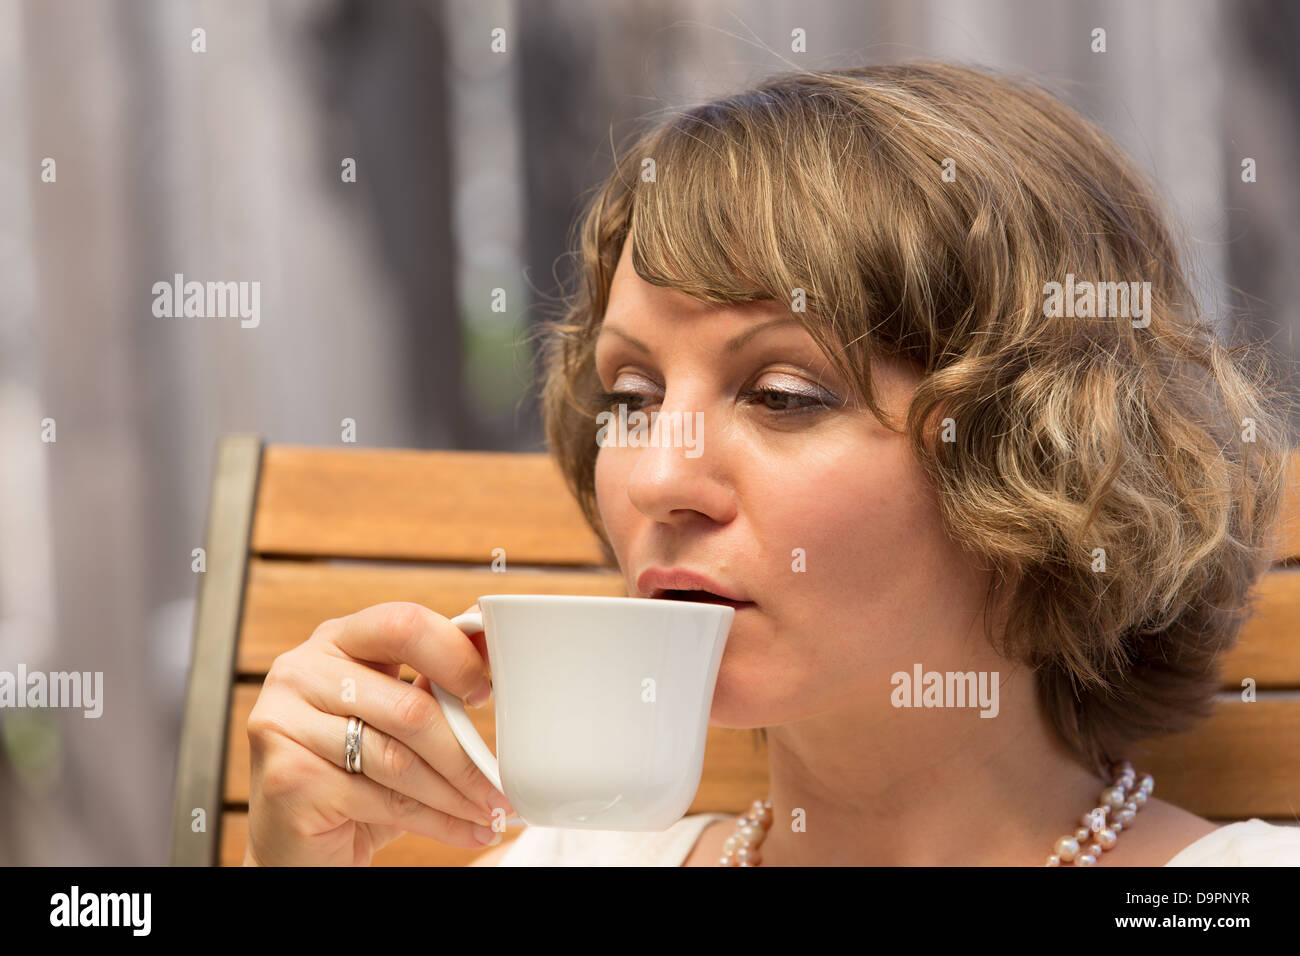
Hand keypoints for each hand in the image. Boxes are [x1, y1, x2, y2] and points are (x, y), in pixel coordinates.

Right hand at [243, 602, 512, 865]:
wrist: (296, 842)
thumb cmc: (352, 772)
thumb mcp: (396, 717)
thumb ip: (432, 679)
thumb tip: (489, 641)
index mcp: (336, 640)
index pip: (403, 625)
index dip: (455, 657)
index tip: (486, 693)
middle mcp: (302, 671)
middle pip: (408, 706)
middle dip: (464, 751)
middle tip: (499, 779)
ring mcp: (285, 721)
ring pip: (398, 759)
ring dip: (455, 793)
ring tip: (489, 810)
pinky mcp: (288, 776)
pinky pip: (381, 800)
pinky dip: (435, 822)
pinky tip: (464, 830)